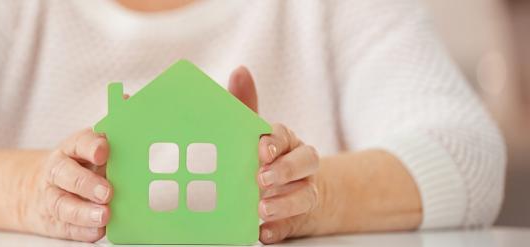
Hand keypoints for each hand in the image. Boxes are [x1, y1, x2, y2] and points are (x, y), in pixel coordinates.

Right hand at [18, 128, 112, 241]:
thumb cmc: (78, 169)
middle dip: (86, 183)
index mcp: (71, 149)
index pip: (79, 143)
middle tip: (107, 192)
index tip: (103, 153)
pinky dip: (83, 230)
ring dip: (84, 212)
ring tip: (104, 215)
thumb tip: (139, 165)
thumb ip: (112, 157)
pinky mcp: (54, 221)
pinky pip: (66, 227)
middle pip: (65, 173)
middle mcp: (58, 171)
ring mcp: (52, 197)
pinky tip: (98, 230)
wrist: (38, 188)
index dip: (91, 147)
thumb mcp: (91, 155)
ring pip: (62, 204)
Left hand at [228, 66, 320, 243]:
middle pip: (305, 162)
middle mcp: (301, 165)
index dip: (275, 141)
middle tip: (261, 179)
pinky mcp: (298, 218)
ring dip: (284, 202)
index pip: (285, 136)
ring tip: (262, 208)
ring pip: (305, 195)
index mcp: (287, 141)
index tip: (261, 149)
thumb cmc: (267, 158)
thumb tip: (240, 71)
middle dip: (285, 170)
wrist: (293, 192)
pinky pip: (293, 225)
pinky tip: (264, 232)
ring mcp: (303, 192)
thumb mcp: (255, 133)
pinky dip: (280, 229)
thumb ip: (246, 105)